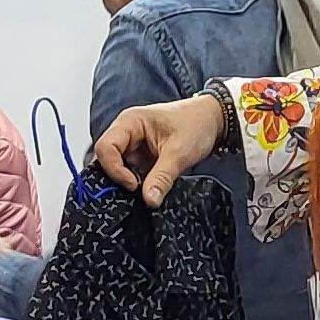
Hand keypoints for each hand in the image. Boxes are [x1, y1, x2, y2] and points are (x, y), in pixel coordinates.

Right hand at [94, 93, 233, 204]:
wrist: (213, 119)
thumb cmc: (196, 124)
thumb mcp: (179, 153)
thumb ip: (162, 178)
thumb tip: (149, 200)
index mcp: (130, 122)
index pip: (106, 147)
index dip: (114, 169)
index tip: (133, 185)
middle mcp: (126, 130)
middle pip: (106, 158)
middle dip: (118, 176)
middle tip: (136, 190)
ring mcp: (133, 143)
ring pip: (117, 166)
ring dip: (128, 179)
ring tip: (144, 188)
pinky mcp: (140, 154)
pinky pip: (130, 170)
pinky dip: (137, 180)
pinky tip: (147, 186)